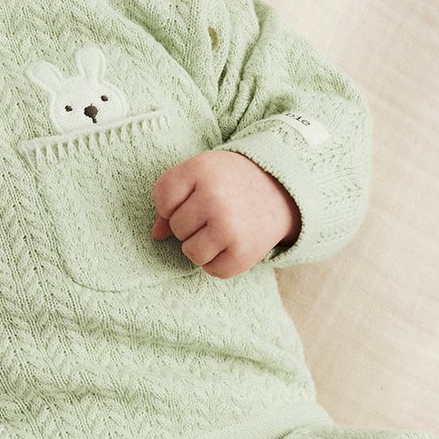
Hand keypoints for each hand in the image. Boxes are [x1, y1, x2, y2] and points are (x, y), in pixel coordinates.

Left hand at [150, 148, 300, 277]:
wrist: (282, 191)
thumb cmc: (231, 182)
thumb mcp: (201, 175)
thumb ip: (172, 198)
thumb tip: (156, 235)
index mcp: (200, 169)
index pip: (162, 198)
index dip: (171, 204)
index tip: (191, 199)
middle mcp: (214, 197)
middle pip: (176, 227)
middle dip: (190, 224)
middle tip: (215, 212)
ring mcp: (229, 227)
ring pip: (190, 252)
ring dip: (201, 246)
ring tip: (221, 230)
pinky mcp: (242, 254)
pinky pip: (212, 270)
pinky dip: (219, 262)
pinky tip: (232, 243)